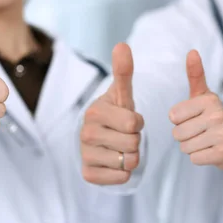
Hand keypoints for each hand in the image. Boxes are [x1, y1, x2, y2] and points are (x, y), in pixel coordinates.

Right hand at [80, 43, 143, 184]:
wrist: (100, 141)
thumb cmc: (115, 116)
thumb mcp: (122, 95)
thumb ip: (123, 72)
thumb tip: (122, 45)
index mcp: (94, 112)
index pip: (134, 123)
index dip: (137, 123)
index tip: (127, 121)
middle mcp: (85, 133)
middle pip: (133, 144)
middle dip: (135, 141)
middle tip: (123, 136)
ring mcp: (85, 155)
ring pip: (129, 162)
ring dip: (132, 157)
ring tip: (120, 148)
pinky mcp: (88, 174)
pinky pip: (121, 178)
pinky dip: (123, 172)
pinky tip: (114, 162)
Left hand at [169, 50, 222, 169]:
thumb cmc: (212, 116)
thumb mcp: (203, 94)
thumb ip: (195, 74)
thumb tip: (191, 51)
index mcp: (209, 101)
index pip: (173, 115)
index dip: (179, 119)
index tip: (192, 117)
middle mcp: (217, 116)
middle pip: (177, 133)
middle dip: (184, 135)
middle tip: (199, 131)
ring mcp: (222, 136)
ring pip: (184, 146)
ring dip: (191, 146)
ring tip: (204, 140)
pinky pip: (194, 158)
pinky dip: (199, 157)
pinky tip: (210, 150)